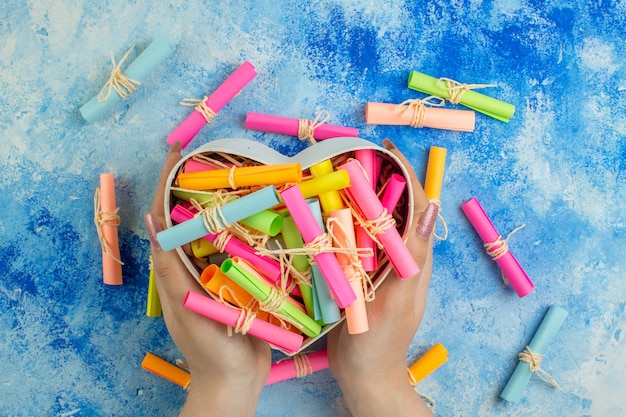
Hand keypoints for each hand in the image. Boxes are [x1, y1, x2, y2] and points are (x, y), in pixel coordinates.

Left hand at [144, 142, 270, 416]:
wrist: (237, 380)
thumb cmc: (207, 347)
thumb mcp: (185, 306)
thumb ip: (170, 267)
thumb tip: (150, 221)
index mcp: (176, 267)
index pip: (165, 215)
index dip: (168, 181)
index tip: (176, 151)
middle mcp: (196, 262)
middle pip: (195, 214)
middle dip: (200, 183)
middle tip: (215, 153)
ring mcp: (220, 270)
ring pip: (222, 226)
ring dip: (230, 200)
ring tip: (244, 172)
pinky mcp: (243, 280)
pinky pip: (246, 246)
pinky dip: (253, 226)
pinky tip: (268, 210)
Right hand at [327, 139, 436, 416]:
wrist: (365, 374)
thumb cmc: (382, 341)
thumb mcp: (400, 298)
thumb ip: (414, 254)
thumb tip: (430, 206)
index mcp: (414, 257)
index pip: (415, 204)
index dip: (404, 173)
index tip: (386, 148)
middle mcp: (399, 256)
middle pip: (392, 207)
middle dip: (377, 177)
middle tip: (351, 155)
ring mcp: (379, 265)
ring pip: (371, 221)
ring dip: (356, 197)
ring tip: (335, 175)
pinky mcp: (360, 275)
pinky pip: (353, 240)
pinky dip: (341, 222)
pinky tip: (323, 214)